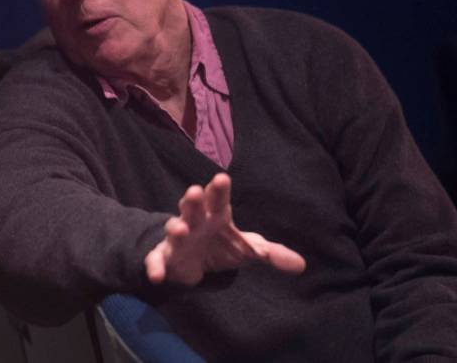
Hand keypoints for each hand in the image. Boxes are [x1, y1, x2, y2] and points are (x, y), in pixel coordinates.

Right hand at [144, 173, 305, 285]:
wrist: (193, 259)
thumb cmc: (221, 244)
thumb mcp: (247, 248)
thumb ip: (270, 254)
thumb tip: (301, 265)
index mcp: (215, 215)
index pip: (218, 199)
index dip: (219, 190)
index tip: (222, 179)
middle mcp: (194, 222)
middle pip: (192, 207)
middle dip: (192, 200)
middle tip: (194, 191)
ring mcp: (178, 238)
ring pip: (174, 229)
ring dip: (175, 228)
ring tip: (179, 229)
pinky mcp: (165, 256)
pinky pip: (157, 260)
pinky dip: (155, 266)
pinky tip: (156, 276)